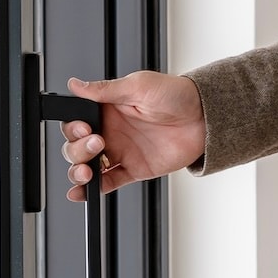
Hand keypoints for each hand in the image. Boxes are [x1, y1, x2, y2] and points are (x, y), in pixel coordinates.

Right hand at [60, 71, 206, 199]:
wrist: (204, 117)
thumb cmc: (176, 95)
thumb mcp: (139, 85)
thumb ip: (105, 90)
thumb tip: (75, 85)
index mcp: (108, 109)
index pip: (76, 122)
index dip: (73, 128)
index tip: (83, 128)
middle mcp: (111, 131)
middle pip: (77, 146)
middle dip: (77, 149)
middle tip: (97, 143)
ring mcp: (121, 152)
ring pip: (88, 166)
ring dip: (79, 171)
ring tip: (86, 170)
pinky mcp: (134, 169)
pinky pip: (108, 182)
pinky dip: (92, 190)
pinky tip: (82, 192)